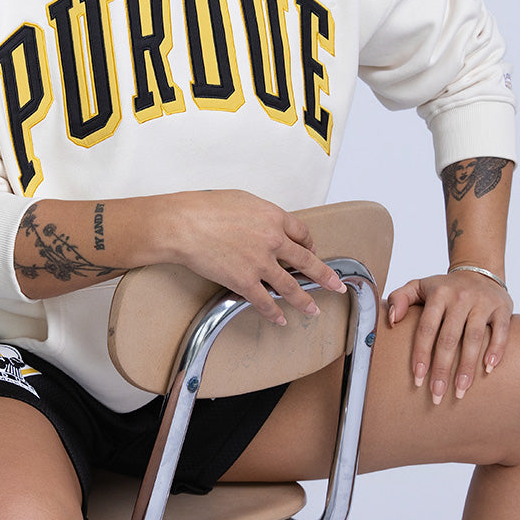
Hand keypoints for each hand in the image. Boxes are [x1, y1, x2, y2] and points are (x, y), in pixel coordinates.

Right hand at [156, 190, 346, 324]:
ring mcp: (260, 263)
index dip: (309, 243)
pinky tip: (280, 318)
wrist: (184, 224)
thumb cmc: (205, 208)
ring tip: (314, 309)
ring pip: (291, 286)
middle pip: (306, 261)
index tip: (311, 249)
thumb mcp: (242, 200)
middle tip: (336, 284)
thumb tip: (265, 224)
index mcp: (273, 217)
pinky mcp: (245, 281)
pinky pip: (265, 301)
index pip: (301, 233)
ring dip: (305, 300)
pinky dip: (274, 312)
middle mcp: (273, 240)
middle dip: (324, 275)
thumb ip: (260, 214)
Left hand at [386, 270, 512, 403]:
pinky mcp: (502, 308)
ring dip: (467, 367)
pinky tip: (488, 369)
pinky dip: (496, 350)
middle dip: (442, 369)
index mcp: (438, 294)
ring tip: (460, 391)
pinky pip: (500, 331)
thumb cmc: (444, 288)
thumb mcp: (418, 286)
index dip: (421, 354)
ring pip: (474, 338)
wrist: (479, 271)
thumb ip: (399, 298)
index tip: (418, 379)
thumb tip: (392, 320)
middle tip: (437, 395)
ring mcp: (482, 303)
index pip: (426, 328)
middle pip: (449, 338)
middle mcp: (460, 298)